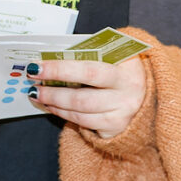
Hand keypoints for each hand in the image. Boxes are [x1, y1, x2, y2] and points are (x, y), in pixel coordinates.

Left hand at [29, 57, 147, 139]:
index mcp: (128, 68)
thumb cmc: (121, 69)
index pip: (89, 69)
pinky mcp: (115, 128)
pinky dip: (63, 113)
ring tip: (37, 94)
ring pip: (80, 112)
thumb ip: (91, 51)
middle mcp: (129, 92)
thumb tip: (53, 54)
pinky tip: (51, 105)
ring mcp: (123, 113)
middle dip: (53, 91)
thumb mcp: (114, 55)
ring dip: (54, 103)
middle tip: (32, 84)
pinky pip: (83, 122)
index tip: (38, 66)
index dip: (60, 69)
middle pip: (82, 96)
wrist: (147, 96)